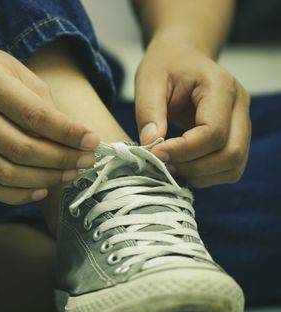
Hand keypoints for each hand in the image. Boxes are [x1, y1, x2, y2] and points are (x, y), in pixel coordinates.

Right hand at [0, 46, 98, 203]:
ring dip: (45, 178)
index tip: (92, 141)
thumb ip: (44, 104)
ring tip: (70, 173)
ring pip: (7, 173)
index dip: (66, 132)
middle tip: (86, 160)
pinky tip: (41, 188)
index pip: (33, 115)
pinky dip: (19, 195)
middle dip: (60, 159)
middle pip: (20, 149)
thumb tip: (75, 139)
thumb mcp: (19, 71)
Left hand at [135, 40, 250, 186]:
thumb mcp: (148, 80)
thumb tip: (151, 145)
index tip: (155, 154)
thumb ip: (149, 111)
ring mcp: (242, 122)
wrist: (181, 56)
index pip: (213, 131)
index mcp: (220, 86)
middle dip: (194, 167)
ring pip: (234, 165)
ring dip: (201, 176)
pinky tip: (182, 167)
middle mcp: (240, 105)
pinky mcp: (236, 136)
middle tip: (162, 165)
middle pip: (231, 153)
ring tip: (170, 168)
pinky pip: (230, 168)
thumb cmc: (164, 65)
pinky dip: (207, 176)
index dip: (184, 150)